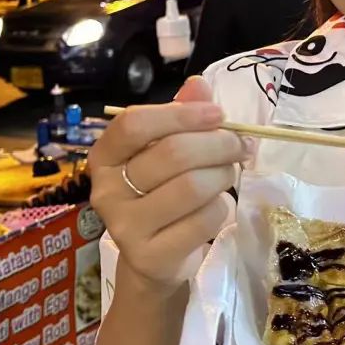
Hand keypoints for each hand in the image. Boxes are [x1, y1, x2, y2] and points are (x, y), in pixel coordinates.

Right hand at [87, 77, 246, 293]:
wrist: (154, 259)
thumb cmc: (160, 194)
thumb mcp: (165, 152)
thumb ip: (179, 117)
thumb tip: (199, 85)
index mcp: (104, 157)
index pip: (134, 125)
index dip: (181, 114)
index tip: (217, 114)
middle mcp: (106, 192)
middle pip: (172, 154)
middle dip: (217, 145)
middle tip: (239, 147)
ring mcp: (125, 228)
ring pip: (192, 187)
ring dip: (223, 176)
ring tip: (228, 175)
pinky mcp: (152, 256)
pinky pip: (204, 220)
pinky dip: (222, 208)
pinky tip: (217, 207)